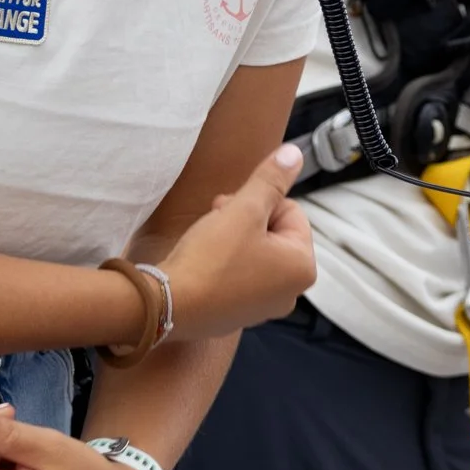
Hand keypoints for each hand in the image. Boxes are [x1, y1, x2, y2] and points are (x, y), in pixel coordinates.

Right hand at [158, 144, 315, 339]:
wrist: (166, 306)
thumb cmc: (211, 257)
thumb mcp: (245, 209)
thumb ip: (272, 179)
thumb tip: (295, 153)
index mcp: (302, 268)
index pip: (290, 211)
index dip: (259, 202)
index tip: (231, 208)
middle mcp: (290, 293)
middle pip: (274, 232)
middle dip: (246, 218)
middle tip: (217, 219)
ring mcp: (264, 308)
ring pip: (255, 252)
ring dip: (234, 236)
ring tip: (207, 238)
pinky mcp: (238, 316)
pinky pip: (239, 276)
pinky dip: (224, 263)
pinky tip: (203, 262)